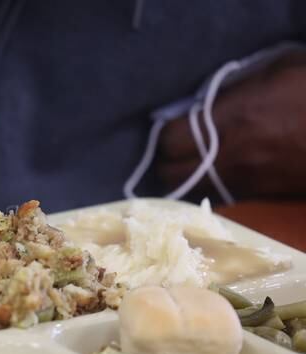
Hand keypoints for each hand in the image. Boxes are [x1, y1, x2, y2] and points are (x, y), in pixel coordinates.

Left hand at [157, 51, 305, 198]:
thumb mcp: (276, 71)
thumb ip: (234, 86)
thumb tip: (204, 99)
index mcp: (230, 120)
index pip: (169, 140)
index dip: (165, 134)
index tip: (172, 126)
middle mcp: (228, 156)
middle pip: (170, 174)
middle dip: (167, 161)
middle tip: (177, 148)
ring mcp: (243, 180)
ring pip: (191, 190)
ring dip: (186, 178)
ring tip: (193, 163)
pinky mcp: (259, 195)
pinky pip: (218, 195)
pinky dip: (210, 186)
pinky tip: (218, 172)